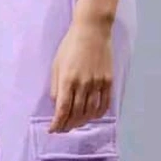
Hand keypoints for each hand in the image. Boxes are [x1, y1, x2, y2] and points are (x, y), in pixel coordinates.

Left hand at [49, 18, 112, 132]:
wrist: (92, 30)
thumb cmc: (70, 46)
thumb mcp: (56, 65)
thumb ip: (56, 87)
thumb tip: (57, 105)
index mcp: (67, 79)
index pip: (62, 109)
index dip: (57, 123)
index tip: (52, 129)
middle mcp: (83, 84)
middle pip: (76, 114)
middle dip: (68, 125)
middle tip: (63, 129)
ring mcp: (97, 83)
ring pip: (90, 112)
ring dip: (81, 122)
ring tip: (75, 124)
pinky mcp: (108, 81)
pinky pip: (104, 104)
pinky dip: (98, 114)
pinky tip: (92, 116)